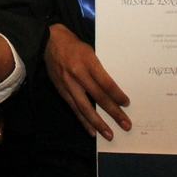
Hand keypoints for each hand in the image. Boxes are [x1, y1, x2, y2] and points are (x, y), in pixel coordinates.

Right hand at [44, 23, 130, 140]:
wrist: (49, 42)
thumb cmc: (75, 46)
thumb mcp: (91, 52)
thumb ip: (100, 69)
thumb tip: (114, 89)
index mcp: (88, 62)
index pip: (106, 83)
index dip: (117, 95)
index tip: (126, 103)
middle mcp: (77, 74)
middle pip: (98, 97)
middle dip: (113, 113)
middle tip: (126, 125)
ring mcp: (68, 84)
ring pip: (85, 107)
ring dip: (98, 123)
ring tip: (109, 134)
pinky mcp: (61, 90)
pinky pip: (74, 108)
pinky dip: (83, 121)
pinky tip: (92, 131)